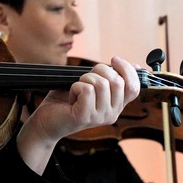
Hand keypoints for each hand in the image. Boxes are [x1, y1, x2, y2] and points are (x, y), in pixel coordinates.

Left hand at [16, 56, 140, 171]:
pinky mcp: (85, 117)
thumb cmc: (67, 101)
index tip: (114, 60)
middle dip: (100, 69)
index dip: (127, 70)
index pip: (134, 88)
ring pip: (101, 84)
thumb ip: (111, 78)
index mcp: (116, 107)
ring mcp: (99, 117)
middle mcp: (112, 114)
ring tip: (77, 89)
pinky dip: (75, 87)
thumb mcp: (94, 86)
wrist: (46, 122)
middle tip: (86, 76)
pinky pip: (86, 90)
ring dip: (85, 78)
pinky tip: (71, 96)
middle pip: (117, 81)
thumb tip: (136, 66)